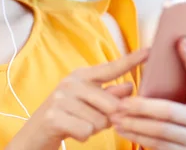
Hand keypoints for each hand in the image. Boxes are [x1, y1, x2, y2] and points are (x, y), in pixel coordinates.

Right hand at [7, 48, 148, 149]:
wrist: (34, 135)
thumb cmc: (67, 119)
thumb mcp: (89, 105)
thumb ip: (109, 96)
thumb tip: (129, 86)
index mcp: (81, 76)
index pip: (111, 68)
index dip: (131, 60)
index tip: (151, 50)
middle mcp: (71, 82)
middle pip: (111, 104)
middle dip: (106, 119)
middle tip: (88, 119)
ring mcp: (61, 98)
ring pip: (100, 121)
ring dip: (93, 129)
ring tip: (77, 124)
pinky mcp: (54, 115)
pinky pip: (86, 131)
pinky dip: (82, 136)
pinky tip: (70, 131)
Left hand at [111, 38, 185, 149]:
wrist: (178, 147)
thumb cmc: (171, 112)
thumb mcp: (175, 95)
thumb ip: (176, 76)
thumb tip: (182, 40)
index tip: (181, 40)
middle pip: (170, 111)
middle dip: (142, 107)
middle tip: (120, 104)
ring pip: (161, 130)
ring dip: (135, 124)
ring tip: (115, 117)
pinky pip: (158, 145)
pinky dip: (137, 137)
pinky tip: (121, 129)